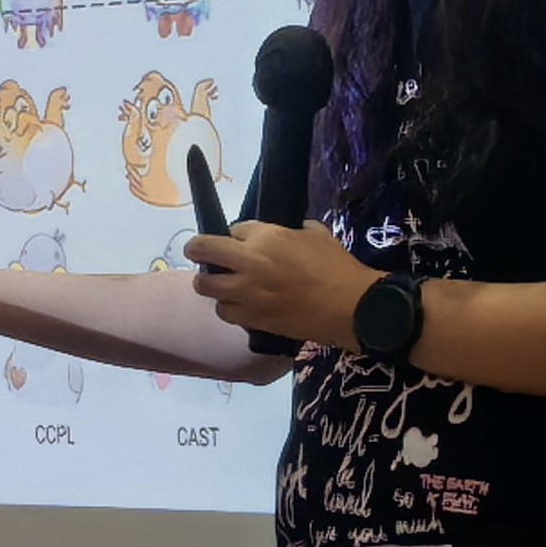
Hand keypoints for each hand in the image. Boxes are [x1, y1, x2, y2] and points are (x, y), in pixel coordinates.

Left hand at [185, 221, 376, 348]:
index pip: (233, 228)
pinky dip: (227, 307)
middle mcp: (249, 262)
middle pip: (204, 250)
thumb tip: (292, 233)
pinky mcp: (252, 318)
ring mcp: (247, 292)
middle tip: (196, 251)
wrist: (349, 307)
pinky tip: (236, 306)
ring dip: (209, 283)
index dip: (235, 234)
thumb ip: (297, 231)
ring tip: (215, 283)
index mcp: (266, 236)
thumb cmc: (337, 267)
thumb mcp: (317, 235)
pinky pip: (225, 312)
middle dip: (196, 249)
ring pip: (206, 286)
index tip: (239, 239)